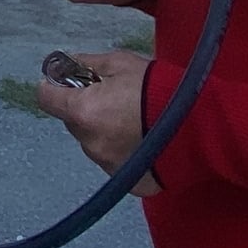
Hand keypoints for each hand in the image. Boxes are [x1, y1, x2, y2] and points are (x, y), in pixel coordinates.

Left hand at [36, 51, 159, 195]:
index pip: (46, 99)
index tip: (65, 82)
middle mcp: (89, 143)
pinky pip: (116, 163)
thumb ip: (88, 64)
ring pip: (94, 143)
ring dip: (104, 132)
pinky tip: (145, 141)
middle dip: (86, 110)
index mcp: (83, 112)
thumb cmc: (158, 89)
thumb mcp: (122, 64)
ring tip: (136, 122)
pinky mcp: (127, 183)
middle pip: (74, 123)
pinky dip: (124, 152)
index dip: (53, 88)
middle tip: (115, 99)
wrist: (201, 127)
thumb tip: (64, 64)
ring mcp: (108, 166)